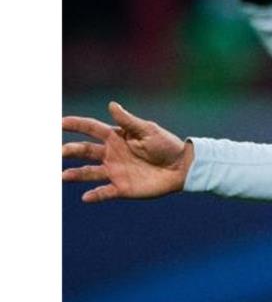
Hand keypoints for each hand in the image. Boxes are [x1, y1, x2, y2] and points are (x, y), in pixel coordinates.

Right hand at [62, 102, 193, 202]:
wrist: (182, 167)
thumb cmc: (166, 145)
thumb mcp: (148, 130)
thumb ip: (128, 121)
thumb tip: (111, 105)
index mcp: (117, 137)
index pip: (92, 129)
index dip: (76, 125)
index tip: (60, 123)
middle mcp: (111, 154)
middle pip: (86, 151)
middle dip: (71, 150)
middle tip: (59, 151)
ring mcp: (115, 171)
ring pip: (89, 172)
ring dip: (76, 174)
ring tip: (63, 176)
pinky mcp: (122, 187)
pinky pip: (105, 192)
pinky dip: (95, 195)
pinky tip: (86, 197)